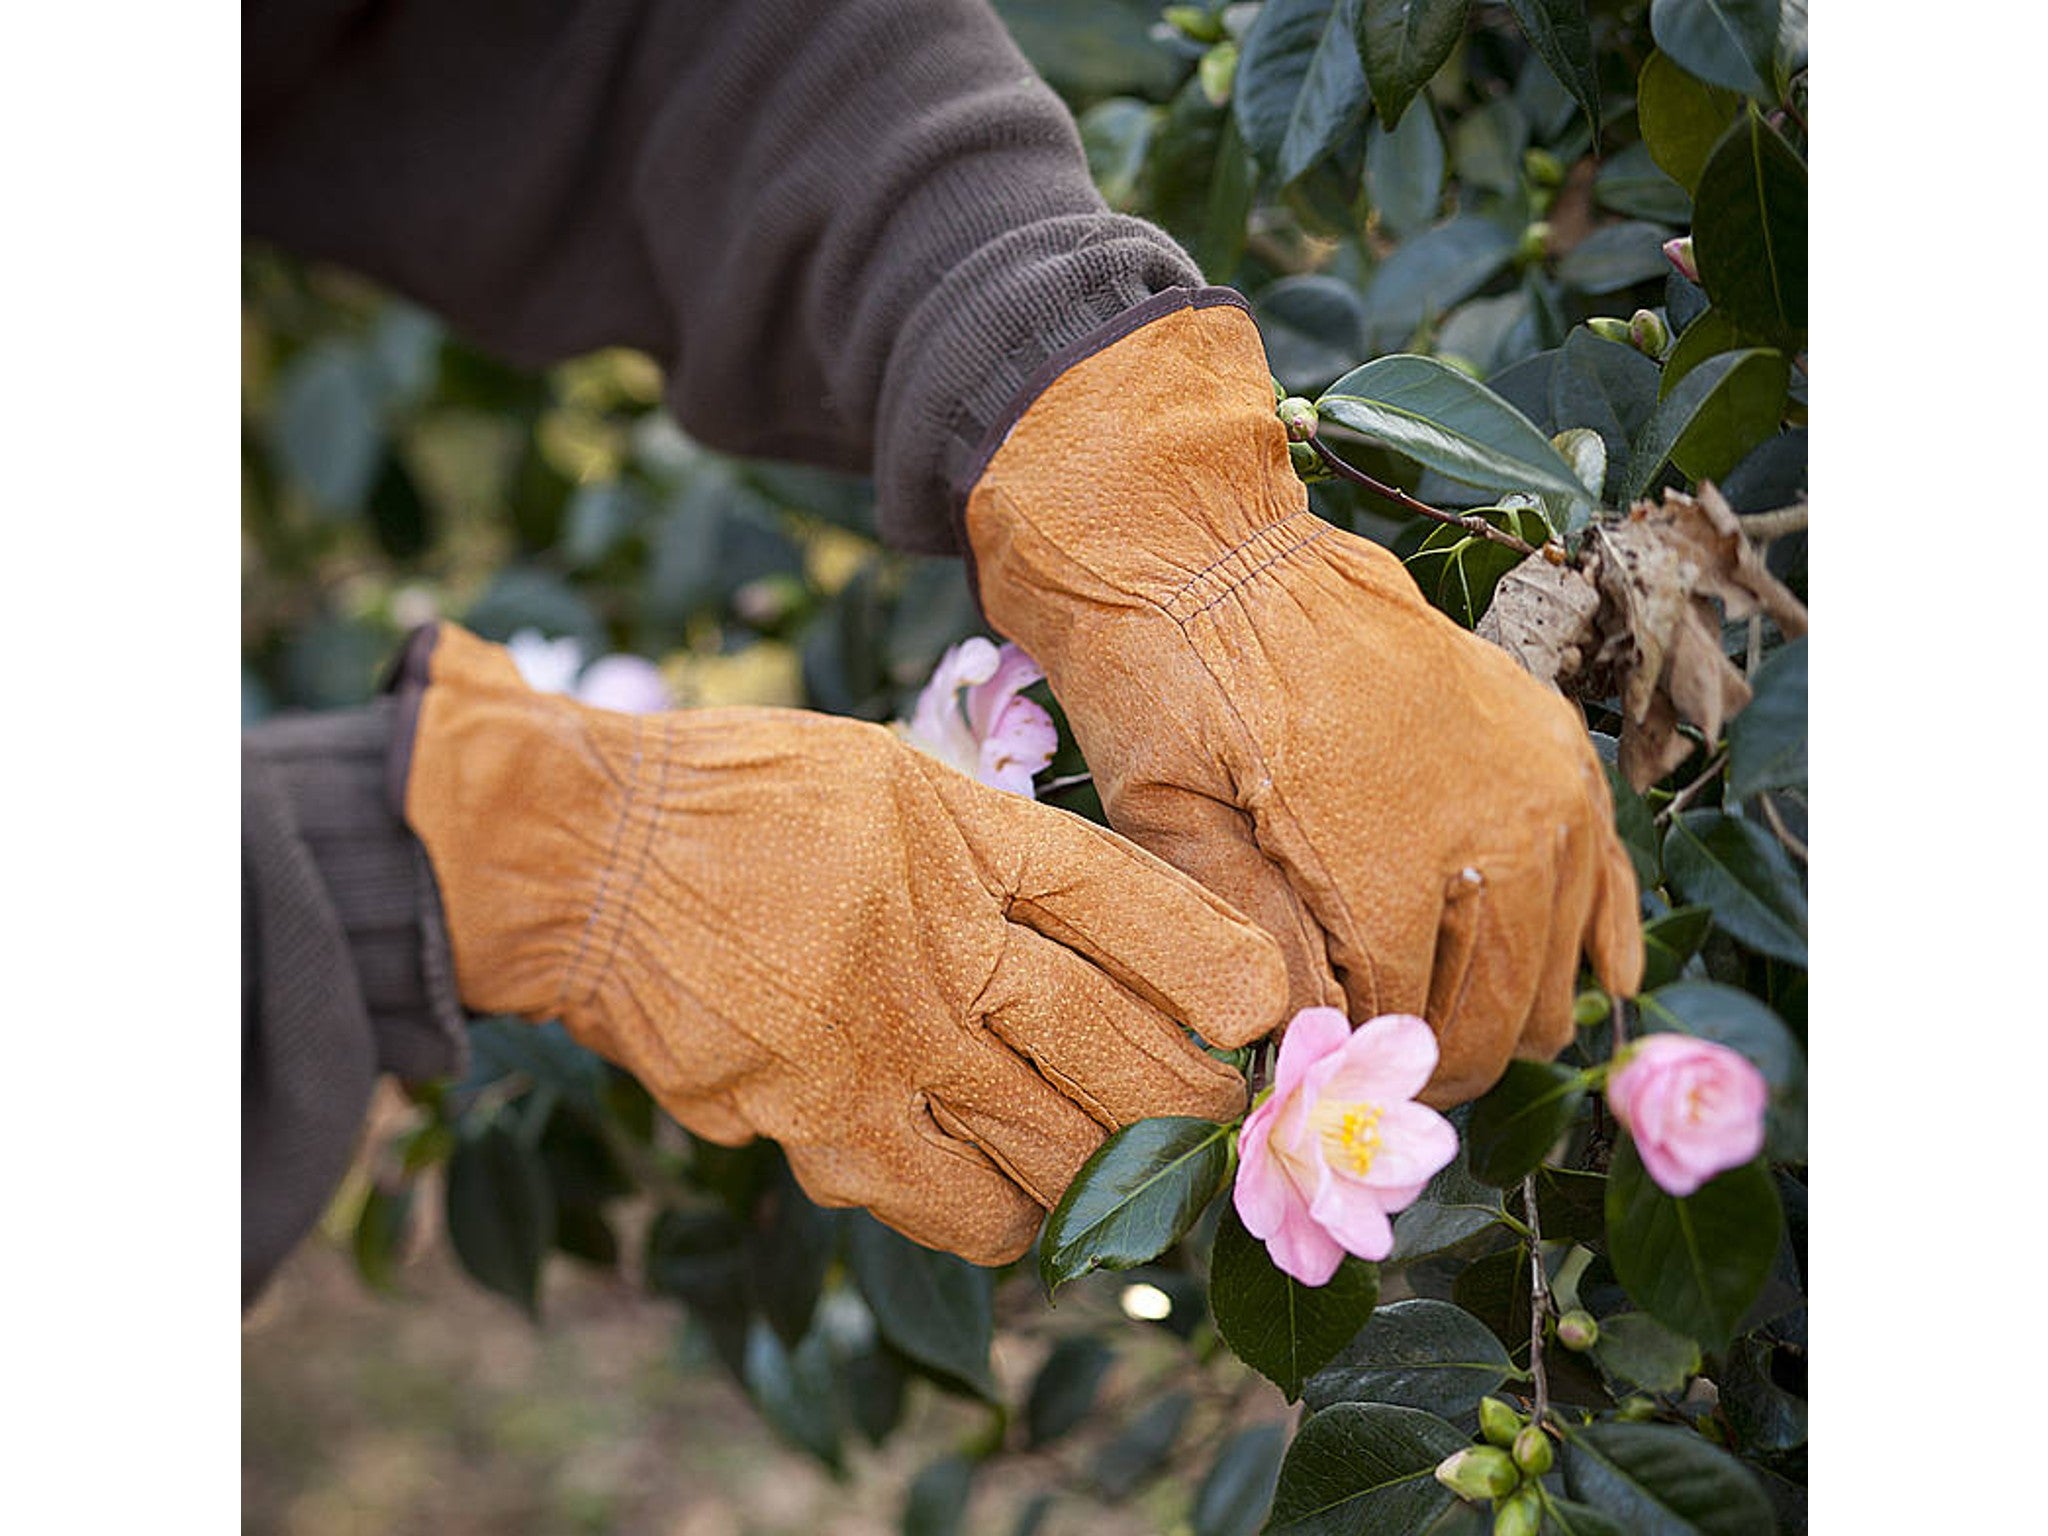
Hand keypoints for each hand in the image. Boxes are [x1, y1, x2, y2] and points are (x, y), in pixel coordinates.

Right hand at [395, 625, 1285, 1263]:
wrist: (589, 857)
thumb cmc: (744, 798)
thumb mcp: (895, 775)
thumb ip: (998, 849)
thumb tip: (1100, 937)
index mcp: (974, 840)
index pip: (1140, 913)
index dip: (1220, 969)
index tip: (1264, 1007)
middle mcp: (950, 946)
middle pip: (1125, 1053)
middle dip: (1193, 1101)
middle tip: (1214, 1115)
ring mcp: (892, 1044)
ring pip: (1064, 1149)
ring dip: (1119, 1173)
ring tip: (1134, 1172)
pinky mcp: (828, 1125)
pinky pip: (966, 1209)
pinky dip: (1014, 1218)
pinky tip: (1021, 1203)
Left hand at [964, 291, 1641, 1104]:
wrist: (1203, 541)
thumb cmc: (1164, 683)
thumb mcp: (1168, 829)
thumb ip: (1256, 948)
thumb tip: (1309, 1046)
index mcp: (1385, 865)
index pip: (1405, 1028)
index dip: (1364, 1064)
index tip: (1327, 1072)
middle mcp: (1490, 831)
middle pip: (1495, 1010)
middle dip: (1438, 1053)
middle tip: (1383, 1064)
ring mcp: (1538, 779)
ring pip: (1554, 959)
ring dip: (1507, 1004)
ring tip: (1447, 1022)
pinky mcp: (1549, 737)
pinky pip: (1605, 866)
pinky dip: (1595, 928)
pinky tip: (1591, 978)